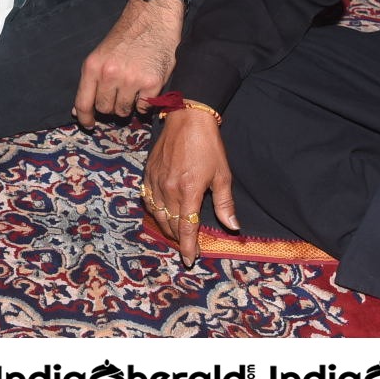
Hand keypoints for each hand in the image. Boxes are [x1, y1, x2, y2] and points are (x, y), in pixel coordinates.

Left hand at [72, 0, 180, 127]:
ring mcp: (132, 79)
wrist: (152, 18)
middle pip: (105, 109)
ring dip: (128, 105)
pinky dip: (146, 103)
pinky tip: (146, 88)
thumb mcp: (100, 55)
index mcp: (92, 67)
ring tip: (133, 88)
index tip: (89, 125)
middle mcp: (110, 74)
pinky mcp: (153, 83)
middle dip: (111, 105)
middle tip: (119, 93)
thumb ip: (90, 81)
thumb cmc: (125, 38)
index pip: (83, 102)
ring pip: (124, 111)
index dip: (85, 118)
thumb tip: (77, 110)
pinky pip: (145, 108)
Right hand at [141, 106, 238, 261]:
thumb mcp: (222, 175)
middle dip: (178, 239)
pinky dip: (153, 210)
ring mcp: (155, 180)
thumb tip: (232, 227)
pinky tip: (160, 213)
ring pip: (156, 213)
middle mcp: (168, 189)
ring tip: (175, 234)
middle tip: (187, 247)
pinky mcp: (148, 172)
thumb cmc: (208, 146)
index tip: (190, 260)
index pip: (186, 228)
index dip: (188, 247)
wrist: (186, 118)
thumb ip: (225, 203)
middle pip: (170, 223)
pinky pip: (147, 198)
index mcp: (188, 191)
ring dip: (165, 227)